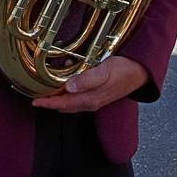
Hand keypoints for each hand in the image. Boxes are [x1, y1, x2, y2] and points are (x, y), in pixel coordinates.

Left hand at [31, 56, 147, 112]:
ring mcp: (95, 98)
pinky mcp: (98, 92)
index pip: (64, 104)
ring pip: (71, 100)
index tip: (34, 101)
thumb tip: (68, 87)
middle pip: (65, 105)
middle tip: (36, 94)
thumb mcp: (105, 72)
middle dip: (50, 101)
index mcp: (90, 99)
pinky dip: (69, 88)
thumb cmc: (124, 70)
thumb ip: (87, 80)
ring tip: (47, 86)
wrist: (142, 72)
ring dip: (59, 95)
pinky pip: (79, 94)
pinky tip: (67, 75)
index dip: (48, 103)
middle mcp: (91, 101)